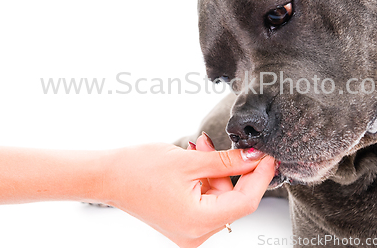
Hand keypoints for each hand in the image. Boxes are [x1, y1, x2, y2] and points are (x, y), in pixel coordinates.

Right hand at [101, 134, 275, 247]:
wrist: (106, 176)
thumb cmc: (139, 168)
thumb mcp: (190, 160)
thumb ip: (228, 161)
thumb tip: (256, 157)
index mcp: (198, 222)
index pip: (246, 201)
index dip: (261, 176)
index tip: (270, 157)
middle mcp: (195, 232)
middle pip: (233, 199)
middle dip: (233, 168)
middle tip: (229, 144)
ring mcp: (188, 229)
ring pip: (219, 196)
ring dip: (216, 170)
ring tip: (202, 146)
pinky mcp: (183, 220)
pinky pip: (206, 198)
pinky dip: (205, 178)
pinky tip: (197, 157)